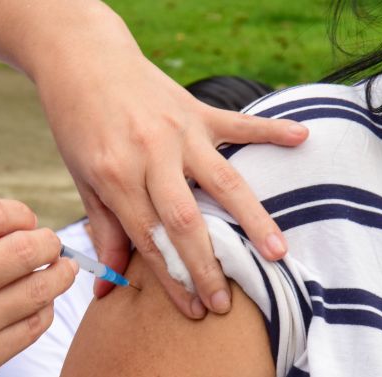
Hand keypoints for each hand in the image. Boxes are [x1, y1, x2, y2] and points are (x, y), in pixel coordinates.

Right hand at [0, 198, 76, 376]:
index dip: (20, 212)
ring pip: (42, 287)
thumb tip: (18, 224)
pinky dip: (45, 307)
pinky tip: (39, 301)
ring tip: (61, 268)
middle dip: (49, 240)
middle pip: (27, 247)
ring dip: (60, 272)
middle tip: (49, 244)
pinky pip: (35, 324)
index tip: (24, 220)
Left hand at [30, 9, 307, 318]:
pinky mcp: (198, 110)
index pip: (148, 240)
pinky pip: (240, 122)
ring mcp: (180, 131)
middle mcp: (151, 155)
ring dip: (252, 219)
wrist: (82, 60)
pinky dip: (272, 130)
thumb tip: (109, 287)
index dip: (171, 280)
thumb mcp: (83, 179)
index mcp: (117, 176)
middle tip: (226, 303)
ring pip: (223, 181)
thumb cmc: (78, 125)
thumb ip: (106, 229)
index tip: (193, 312)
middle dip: (207, 266)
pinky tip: (303, 137)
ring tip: (277, 253)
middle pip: (186, 221)